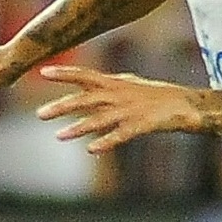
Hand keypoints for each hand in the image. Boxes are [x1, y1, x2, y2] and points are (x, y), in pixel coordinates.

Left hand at [34, 65, 200, 152]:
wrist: (182, 104)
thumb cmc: (151, 94)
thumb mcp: (126, 83)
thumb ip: (103, 84)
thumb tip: (82, 82)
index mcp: (113, 82)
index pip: (84, 74)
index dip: (64, 73)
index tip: (42, 72)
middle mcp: (118, 94)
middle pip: (85, 99)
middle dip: (62, 106)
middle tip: (40, 114)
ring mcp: (128, 110)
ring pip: (99, 119)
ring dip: (78, 128)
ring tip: (59, 136)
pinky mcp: (140, 125)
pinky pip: (120, 135)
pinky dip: (106, 142)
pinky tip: (92, 150)